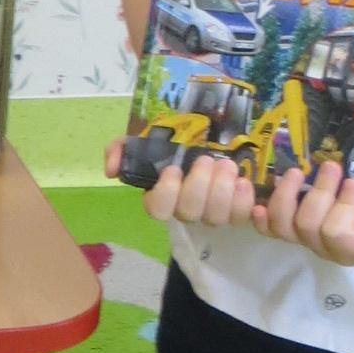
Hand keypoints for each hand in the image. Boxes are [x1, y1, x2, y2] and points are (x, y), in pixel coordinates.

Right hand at [108, 144, 261, 235]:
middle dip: (198, 187)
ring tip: (227, 166)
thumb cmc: (179, 137)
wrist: (215, 134)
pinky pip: (240, 216)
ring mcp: (211, 212)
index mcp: (162, 194)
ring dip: (221, 191)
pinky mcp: (236, 210)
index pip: (157, 210)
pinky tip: (242, 182)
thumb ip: (121, 150)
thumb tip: (111, 170)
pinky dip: (242, 201)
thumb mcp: (146, 137)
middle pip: (188, 213)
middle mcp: (185, 208)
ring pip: (214, 218)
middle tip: (207, 161)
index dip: (166, 194)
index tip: (173, 170)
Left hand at [255, 158, 353, 283]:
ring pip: (284, 224)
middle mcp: (325, 246)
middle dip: (320, 192)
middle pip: (308, 225)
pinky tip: (261, 202)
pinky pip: (268, 228)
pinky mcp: (288, 224)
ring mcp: (304, 235)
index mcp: (352, 249)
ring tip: (298, 172)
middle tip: (332, 166)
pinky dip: (261, 216)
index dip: (342, 207)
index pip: (337, 234)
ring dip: (287, 195)